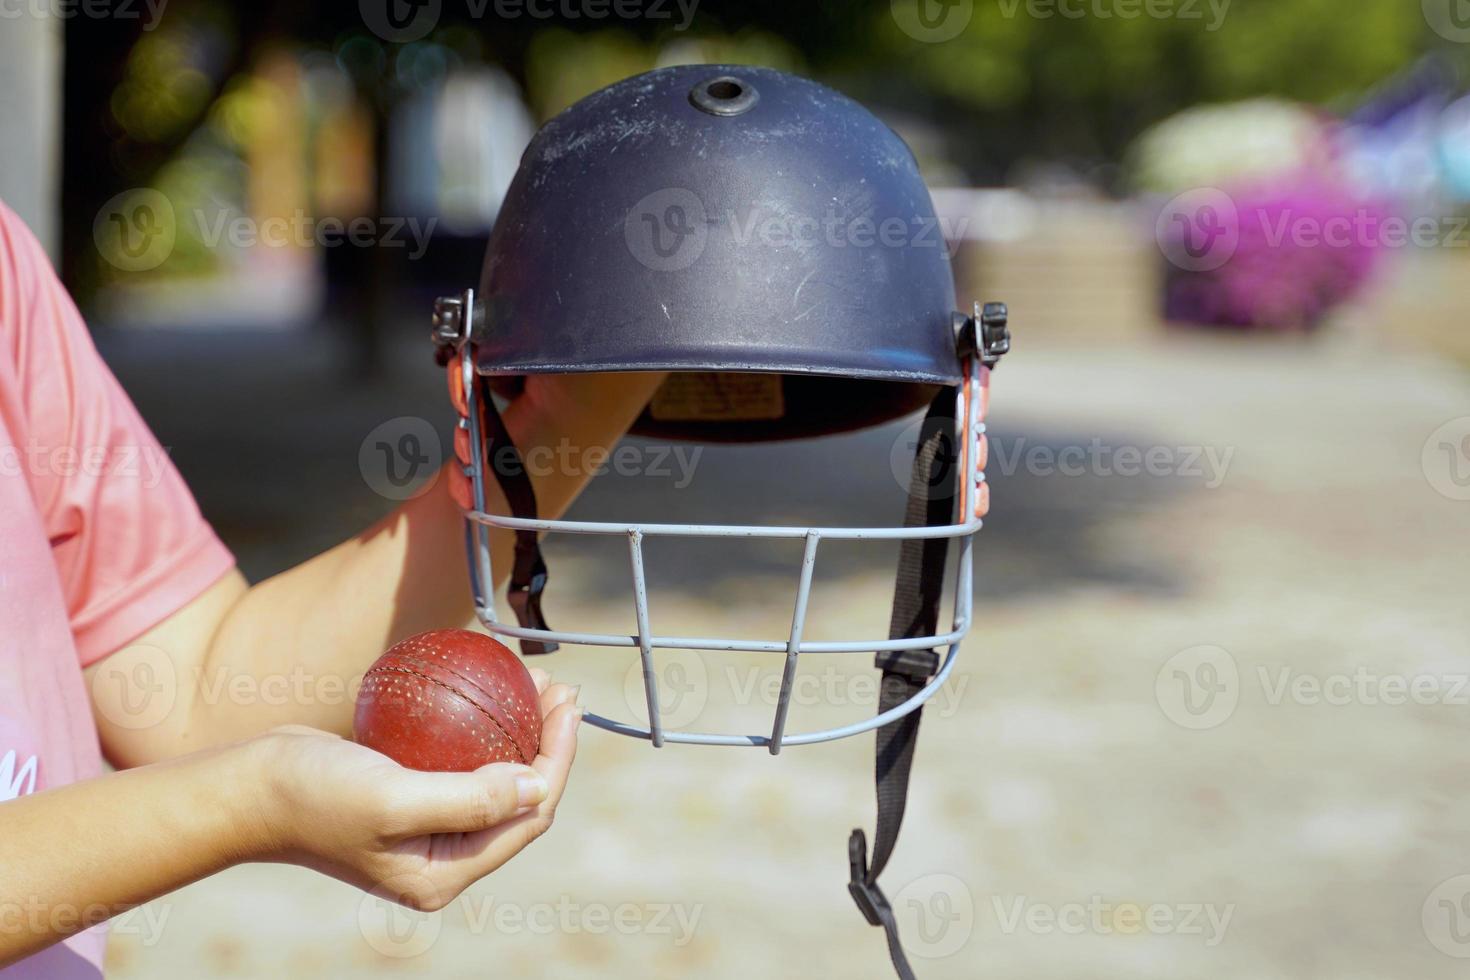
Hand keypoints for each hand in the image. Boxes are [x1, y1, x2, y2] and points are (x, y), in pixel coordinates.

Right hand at [248, 670, 579, 909]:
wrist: (246, 788)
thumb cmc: (312, 796)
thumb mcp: (393, 800)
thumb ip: (470, 800)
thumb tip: (537, 786)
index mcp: (444, 874)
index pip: (527, 815)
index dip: (558, 759)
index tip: (566, 705)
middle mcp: (441, 857)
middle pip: (519, 796)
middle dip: (547, 742)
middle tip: (557, 687)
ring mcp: (425, 828)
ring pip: (494, 773)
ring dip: (519, 729)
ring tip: (533, 682)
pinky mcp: (409, 794)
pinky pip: (460, 758)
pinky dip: (479, 726)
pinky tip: (486, 688)